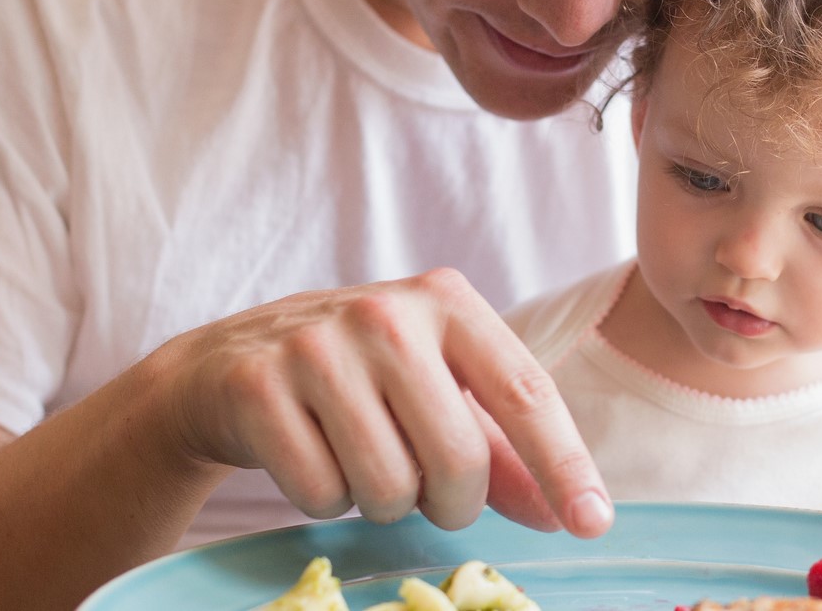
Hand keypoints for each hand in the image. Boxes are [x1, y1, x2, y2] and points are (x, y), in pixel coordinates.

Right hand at [152, 268, 613, 536]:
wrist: (229, 363)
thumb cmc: (359, 378)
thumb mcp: (436, 390)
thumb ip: (503, 450)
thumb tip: (567, 511)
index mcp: (447, 300)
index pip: (525, 390)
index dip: (563, 464)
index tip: (592, 522)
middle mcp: (387, 313)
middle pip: (458, 459)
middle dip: (451, 502)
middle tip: (426, 488)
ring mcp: (317, 345)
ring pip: (389, 486)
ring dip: (383, 502)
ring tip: (362, 460)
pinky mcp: (257, 385)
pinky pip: (320, 494)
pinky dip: (324, 499)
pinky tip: (312, 455)